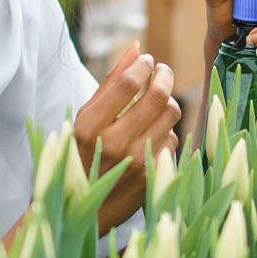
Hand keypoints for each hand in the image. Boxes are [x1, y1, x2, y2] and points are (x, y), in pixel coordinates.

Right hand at [72, 43, 179, 233]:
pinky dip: (166, 132)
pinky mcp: (155, 175)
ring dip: (168, 102)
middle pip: (157, 96)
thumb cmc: (82, 156)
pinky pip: (173, 139)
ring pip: (171, 114)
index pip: (127, 83)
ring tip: (158, 101)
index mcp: (89, 127)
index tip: (146, 60)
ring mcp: (137, 162)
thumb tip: (136, 48)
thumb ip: (110, 84)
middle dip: (165, 75)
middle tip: (162, 70)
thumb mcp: (85, 120)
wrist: (86, 210)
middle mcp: (114, 144)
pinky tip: (152, 135)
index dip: (142, 64)